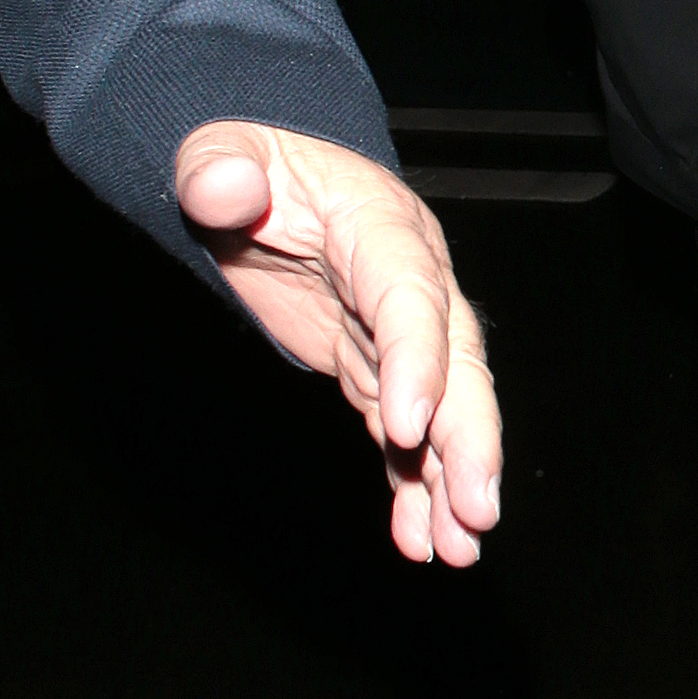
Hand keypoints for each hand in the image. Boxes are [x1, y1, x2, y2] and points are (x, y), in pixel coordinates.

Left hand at [175, 123, 504, 564]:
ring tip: (460, 548)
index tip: (408, 428)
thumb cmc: (249, 159)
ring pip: (444, 410)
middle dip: (469, 439)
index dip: (416, 362)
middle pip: (456, 364)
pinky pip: (405, 432)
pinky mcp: (376, 365)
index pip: (410, 298)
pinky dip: (414, 485)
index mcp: (381, 227)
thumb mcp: (220, 150)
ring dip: (454, 480)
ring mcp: (398, 331)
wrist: (265, 171)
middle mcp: (412, 281)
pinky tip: (420, 539)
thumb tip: (221, 186)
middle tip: (478, 510)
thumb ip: (219, 166)